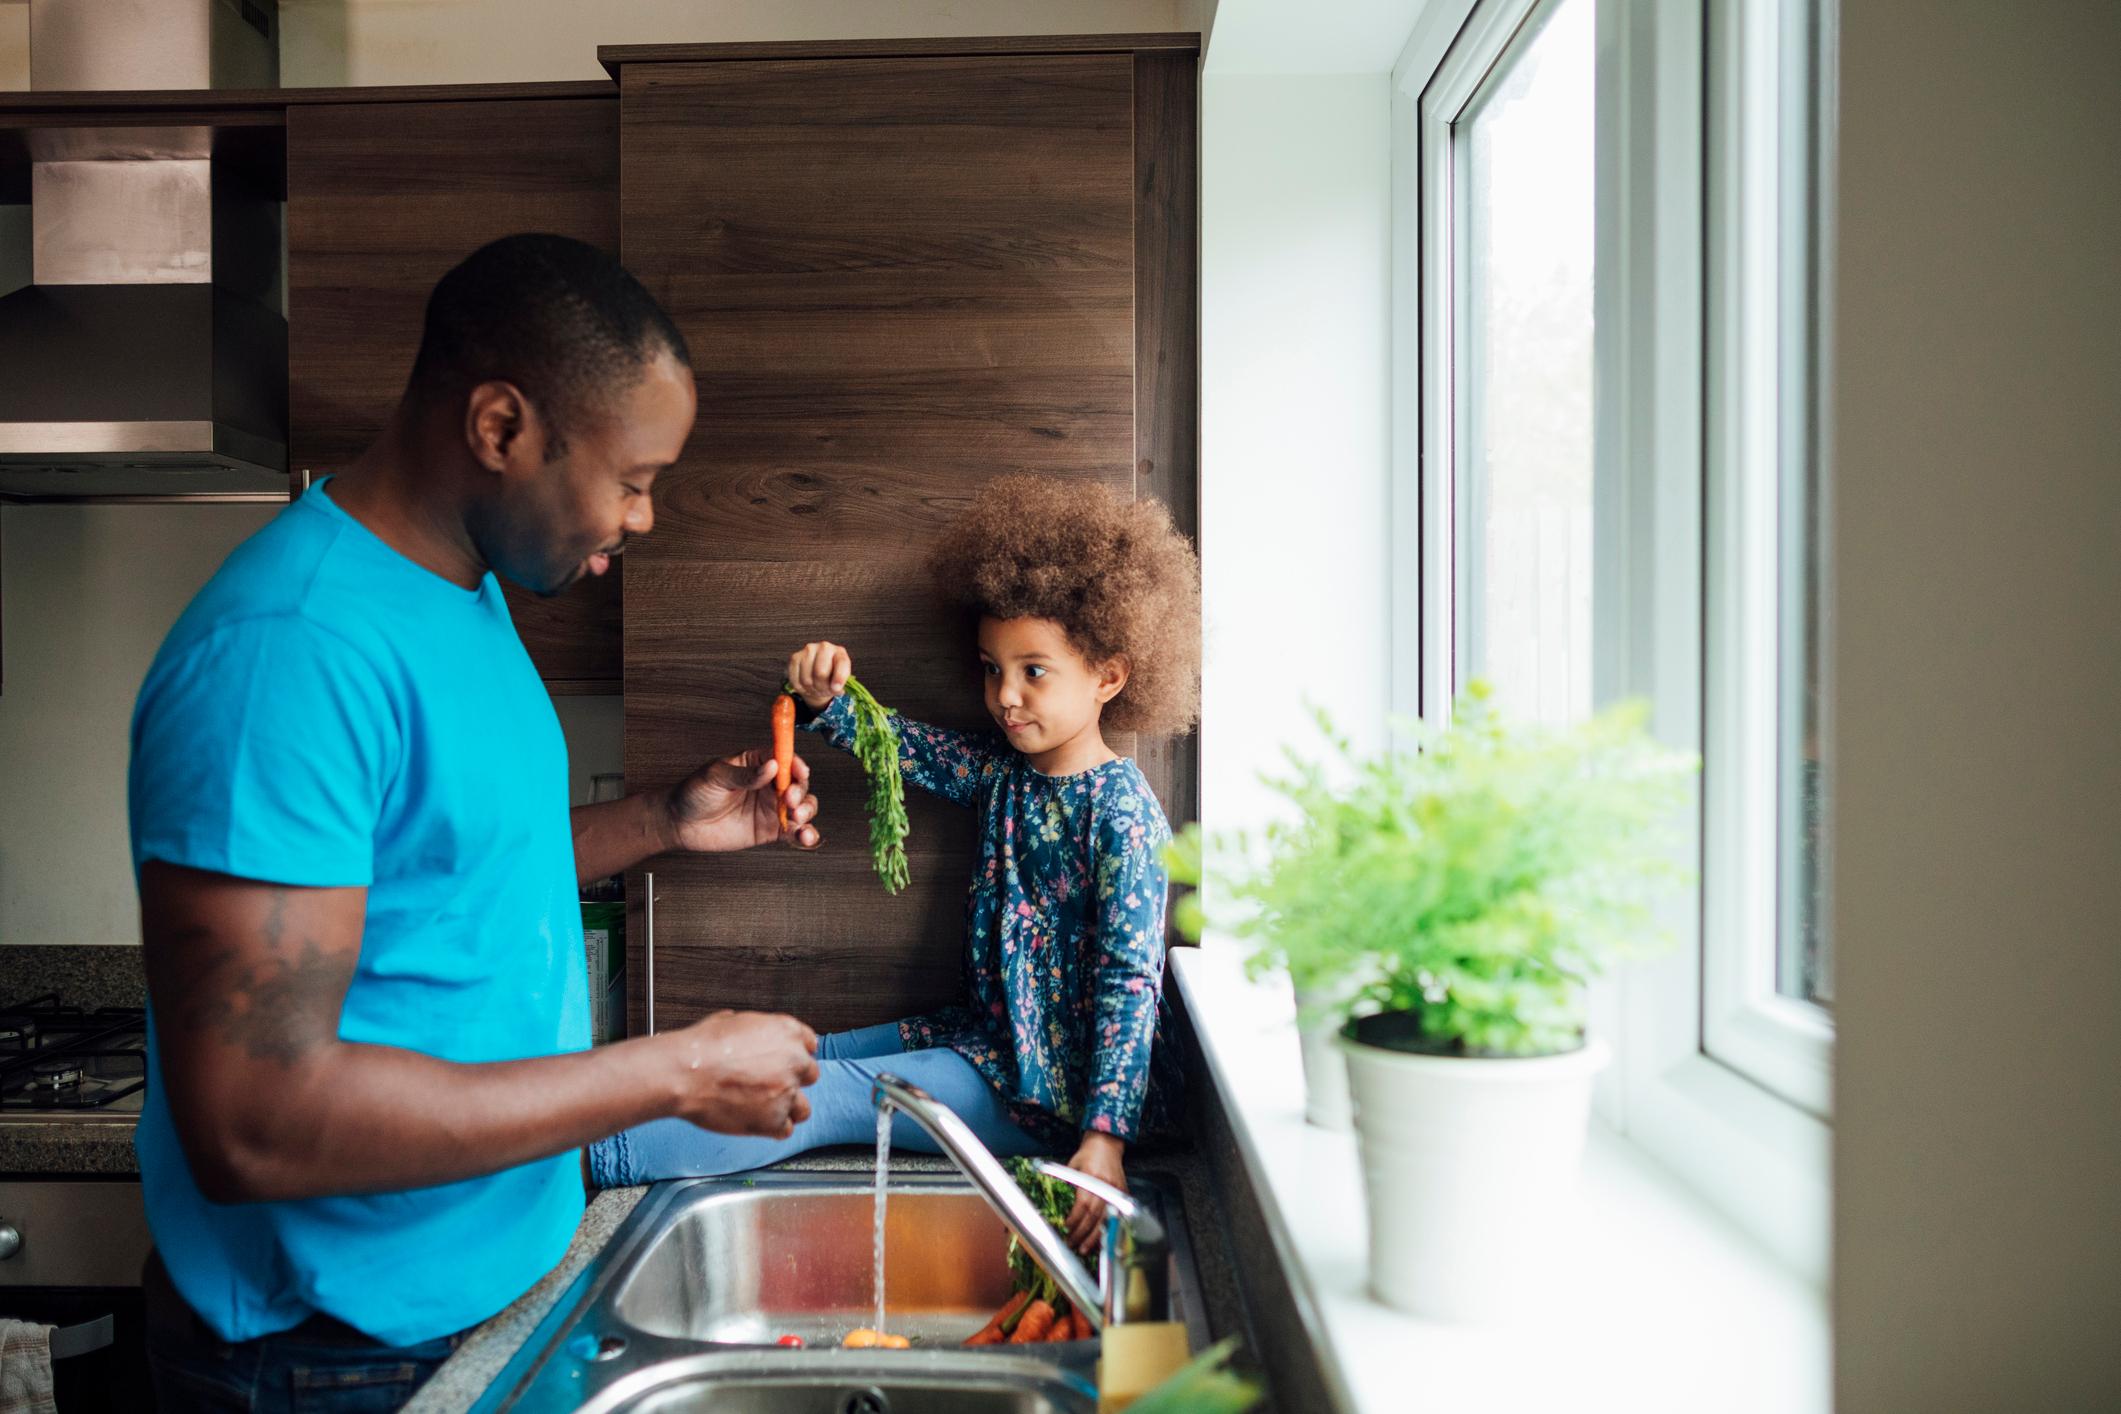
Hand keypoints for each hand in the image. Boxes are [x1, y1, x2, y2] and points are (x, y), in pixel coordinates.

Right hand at [664, 1010, 820, 1137]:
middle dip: (792, 1080)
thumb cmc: (700, 1048)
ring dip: (787, 1108)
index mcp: (785, 1031)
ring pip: (803, 1108)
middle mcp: (793, 1061)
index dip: (795, 1055)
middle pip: (810, 1075)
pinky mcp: (774, 1120)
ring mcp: (786, 1091)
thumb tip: (748, 1031)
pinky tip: (755, 1121)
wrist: (684, 1073)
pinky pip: (785, 1130)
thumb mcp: (730, 1021)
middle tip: (769, 1085)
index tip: (786, 1063)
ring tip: (763, 1108)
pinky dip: (772, 1129)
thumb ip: (752, 1029)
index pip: (810, 1044)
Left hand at [666, 747, 820, 852]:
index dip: (795, 763)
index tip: (799, 771)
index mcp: (757, 763)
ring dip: (807, 811)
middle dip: (800, 790)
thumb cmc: (694, 792)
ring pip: (802, 807)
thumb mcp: (716, 776)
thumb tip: (772, 766)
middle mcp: (769, 784)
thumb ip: (745, 774)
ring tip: (798, 817)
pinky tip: (805, 836)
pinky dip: (805, 834)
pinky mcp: (770, 830)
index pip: (783, 758)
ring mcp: (772, 808)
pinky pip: (794, 831)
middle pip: (798, 783)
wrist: (680, 824)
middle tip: (790, 799)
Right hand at [786, 641, 852, 710]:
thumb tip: (835, 688)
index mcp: (840, 652)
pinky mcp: (795, 657)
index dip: (839, 679)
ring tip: (816, 688)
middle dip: (822, 688)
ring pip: (807, 680)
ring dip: (811, 689)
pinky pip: (796, 680)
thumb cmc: (832, 675)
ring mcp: (808, 650)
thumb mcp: (841, 679)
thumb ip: (840, 683)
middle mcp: (824, 647)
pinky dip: (801, 688)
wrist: (818, 670)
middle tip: (824, 690)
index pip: (841, 664)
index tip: (837, 689)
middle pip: (821, 673)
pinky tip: (806, 686)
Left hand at [1063, 1131, 1128, 1254]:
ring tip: (1085, 1249)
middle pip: (1095, 1215)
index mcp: (1092, 1177)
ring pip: (1106, 1219)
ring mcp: (1116, 1190)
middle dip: (1083, 1233)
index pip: (1083, 1204)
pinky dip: (1109, 1229)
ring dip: (1096, 1236)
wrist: (1107, 1143)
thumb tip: (1054, 1204)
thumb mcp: (1072, 1165)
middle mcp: (1106, 1185)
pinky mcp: (1123, 1193)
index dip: (1075, 1219)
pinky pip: (1116, 1215)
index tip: (1066, 1228)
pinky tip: (1101, 1240)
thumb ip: (1068, 1183)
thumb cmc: (1087, 1154)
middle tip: (1073, 1245)